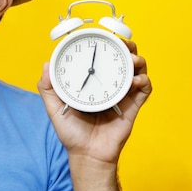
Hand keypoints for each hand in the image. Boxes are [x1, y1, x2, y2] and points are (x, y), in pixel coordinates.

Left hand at [38, 40, 151, 164]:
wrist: (88, 155)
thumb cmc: (72, 133)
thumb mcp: (55, 107)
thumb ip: (47, 87)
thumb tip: (46, 64)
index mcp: (93, 81)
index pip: (102, 56)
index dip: (106, 43)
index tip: (103, 34)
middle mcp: (110, 84)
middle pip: (123, 58)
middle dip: (127, 46)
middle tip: (122, 43)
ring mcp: (123, 94)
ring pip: (137, 69)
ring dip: (138, 60)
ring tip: (132, 59)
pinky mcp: (133, 105)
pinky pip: (145, 89)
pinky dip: (144, 80)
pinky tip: (136, 79)